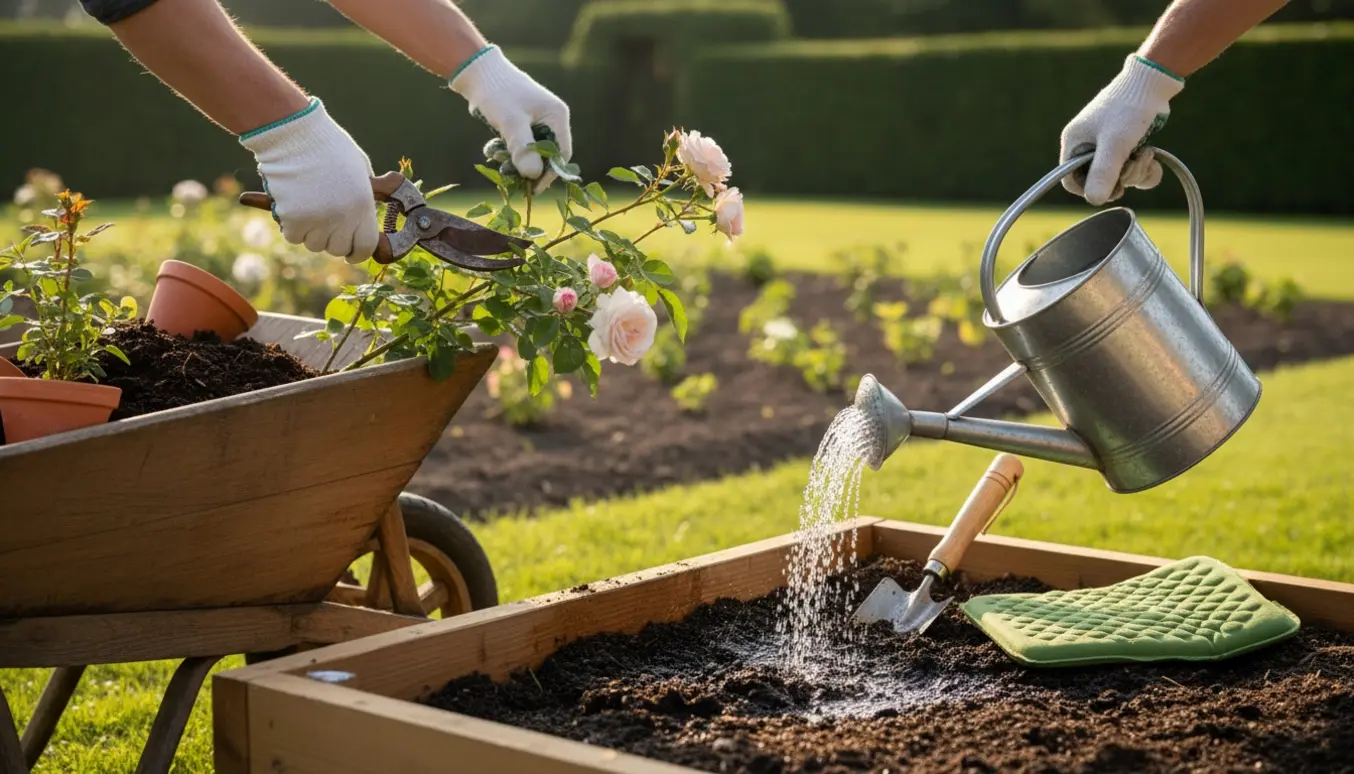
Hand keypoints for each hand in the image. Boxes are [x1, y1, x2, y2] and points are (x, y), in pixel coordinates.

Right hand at [239, 98, 379, 263]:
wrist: (293, 132)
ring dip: (310, 232)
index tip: (350, 251)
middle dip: (331, 240)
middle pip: (337, 249)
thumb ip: (367, 194)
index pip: (365, 247)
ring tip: (308, 207)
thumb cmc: (327, 146)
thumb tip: (368, 214)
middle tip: (324, 223)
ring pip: (314, 244)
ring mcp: (318, 220)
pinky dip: (291, 226)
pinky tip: (293, 205)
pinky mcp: (293, 219)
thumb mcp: (359, 168)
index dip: (357, 252)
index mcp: (363, 205)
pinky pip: (292, 236)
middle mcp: (343, 217)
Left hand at [450, 45, 571, 193]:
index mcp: (556, 116)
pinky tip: (491, 150)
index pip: (562, 154)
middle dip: (528, 167)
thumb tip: (534, 175)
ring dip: (514, 159)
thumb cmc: (498, 93)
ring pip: (531, 151)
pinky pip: (519, 144)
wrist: (476, 72)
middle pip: (547, 154)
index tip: (532, 187)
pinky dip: (507, 150)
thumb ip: (524, 148)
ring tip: (496, 157)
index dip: (550, 173)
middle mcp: (550, 118)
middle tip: (511, 178)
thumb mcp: (511, 122)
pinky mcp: (521, 122)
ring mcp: (536, 120)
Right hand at [1060, 54, 1184, 205]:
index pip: (1070, 180)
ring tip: (1146, 153)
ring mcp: (1106, 145)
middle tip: (1134, 163)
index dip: (1089, 189)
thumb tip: (1094, 201)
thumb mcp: (1115, 143)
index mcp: (1074, 143)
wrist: (1152, 83)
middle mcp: (1086, 145)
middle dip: (1121, 177)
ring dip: (1135, 170)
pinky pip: (1130, 168)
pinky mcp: (1124, 144)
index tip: (1111, 186)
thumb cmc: (1128, 110)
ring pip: (1118, 176)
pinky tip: (1152, 157)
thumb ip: (1103, 172)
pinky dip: (1143, 167)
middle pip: (1098, 180)